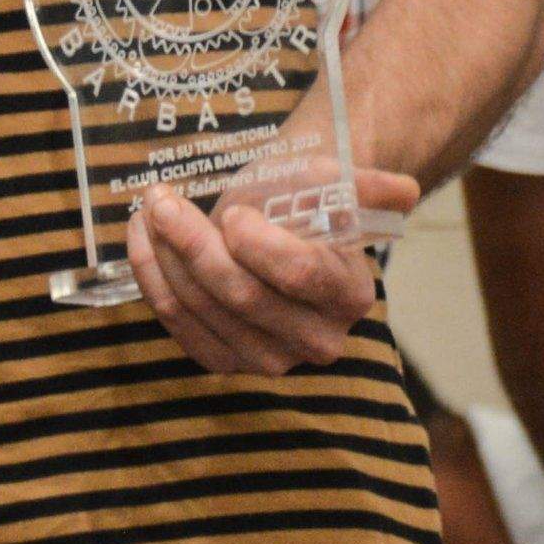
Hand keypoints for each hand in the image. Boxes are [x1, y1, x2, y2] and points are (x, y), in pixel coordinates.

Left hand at [125, 165, 414, 375]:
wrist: (276, 229)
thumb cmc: (299, 202)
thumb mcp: (329, 182)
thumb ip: (364, 184)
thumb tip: (401, 189)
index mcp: (350, 294)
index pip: (301, 274)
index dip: (258, 243)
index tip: (232, 210)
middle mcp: (317, 338)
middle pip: (241, 294)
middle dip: (192, 242)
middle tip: (161, 198)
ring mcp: (270, 358)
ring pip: (201, 308)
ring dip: (162, 255)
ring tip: (149, 210)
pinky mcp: (226, 361)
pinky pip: (177, 325)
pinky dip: (151, 278)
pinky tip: (142, 239)